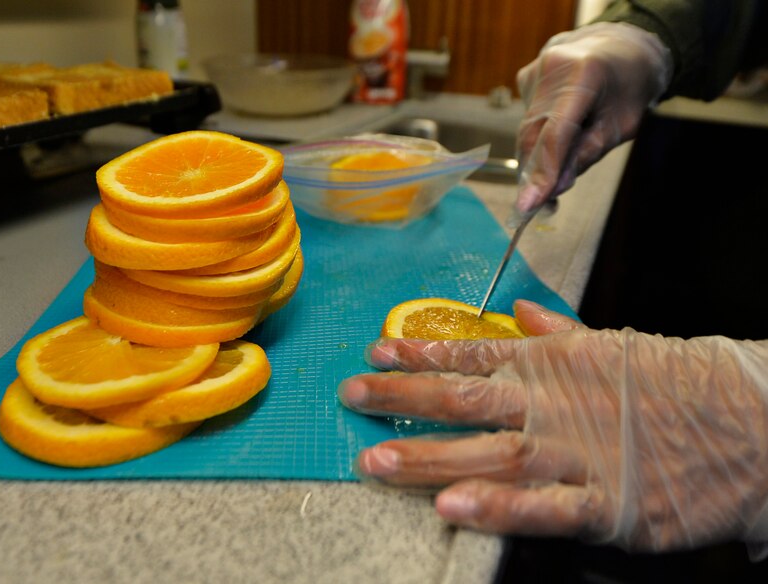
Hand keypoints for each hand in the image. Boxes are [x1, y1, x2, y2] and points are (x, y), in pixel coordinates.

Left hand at [338, 300, 767, 552]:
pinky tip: (453, 507)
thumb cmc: (682, 382)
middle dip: (403, 397)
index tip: (375, 350)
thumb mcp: (618, 344)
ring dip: (430, 457)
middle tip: (353, 398)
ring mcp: (578, 452)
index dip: (419, 353)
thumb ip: (560, 333)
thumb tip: (520, 316)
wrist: (754, 423)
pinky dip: (498, 507)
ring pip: (490, 452)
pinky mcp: (608, 503)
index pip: (473, 353)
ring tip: (376, 459)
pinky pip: (544, 508)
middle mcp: (555, 404)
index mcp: (555, 365)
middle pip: (465, 398)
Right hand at [514, 22, 671, 211]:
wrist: (621, 47)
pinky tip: (556, 139)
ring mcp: (535, 72)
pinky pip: (528, 120)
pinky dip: (538, 139)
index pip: (555, 134)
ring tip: (550, 180)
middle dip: (534, 173)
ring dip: (536, 159)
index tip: (529, 205)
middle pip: (533, 135)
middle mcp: (552, 69)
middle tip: (538, 206)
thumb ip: (587, 154)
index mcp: (584, 74)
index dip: (541, 172)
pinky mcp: (525, 79)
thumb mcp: (622, 125)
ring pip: (526, 130)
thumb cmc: (629, 85)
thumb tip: (555, 186)